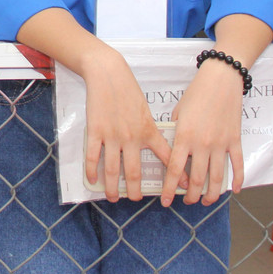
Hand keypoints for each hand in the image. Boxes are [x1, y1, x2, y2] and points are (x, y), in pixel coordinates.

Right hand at [81, 48, 169, 202]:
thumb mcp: (146, 112)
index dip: (175, 177)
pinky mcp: (95, 131)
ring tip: (114, 197)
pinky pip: (93, 156)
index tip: (180, 190)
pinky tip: (92, 180)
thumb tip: (159, 147)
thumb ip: (152, 131)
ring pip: (112, 170)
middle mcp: (132, 138)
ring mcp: (112, 136)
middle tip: (135, 199)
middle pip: (133, 173)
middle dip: (135, 191)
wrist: (108, 74)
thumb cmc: (129, 91)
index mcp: (149, 132)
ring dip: (113, 187)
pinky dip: (92, 171)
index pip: (166, 159)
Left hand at [163, 59, 244, 206]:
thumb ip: (174, 133)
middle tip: (187, 202)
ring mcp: (221, 144)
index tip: (165, 201)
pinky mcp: (235, 141)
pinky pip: (237, 165)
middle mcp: (202, 144)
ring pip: (216, 177)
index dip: (169, 188)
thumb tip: (172, 150)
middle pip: (196, 179)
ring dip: (211, 194)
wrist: (220, 80)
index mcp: (184, 137)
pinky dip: (236, 180)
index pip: (174, 169)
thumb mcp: (178, 113)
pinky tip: (233, 190)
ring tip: (205, 201)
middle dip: (191, 196)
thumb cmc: (196, 94)